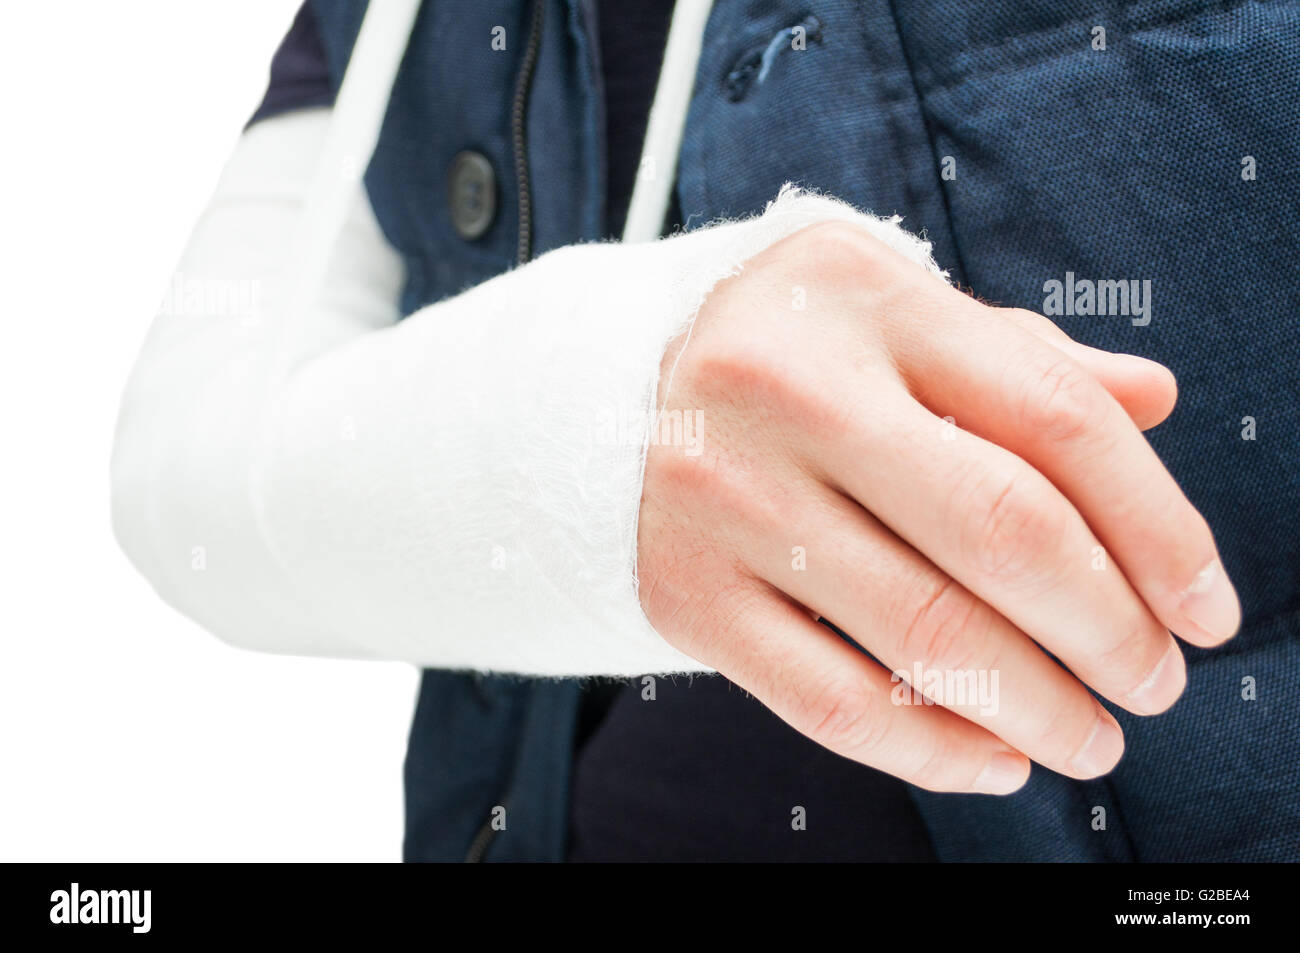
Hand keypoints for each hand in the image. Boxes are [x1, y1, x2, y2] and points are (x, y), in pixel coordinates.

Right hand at [636, 221, 1239, 792]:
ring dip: (1039, 708)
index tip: (1204, 606)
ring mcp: (728, 498)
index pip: (1056, 417)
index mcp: (867, 300)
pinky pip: (832, 702)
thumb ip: (1018, 357)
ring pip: (925, 635)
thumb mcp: (891, 313)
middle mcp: (791, 391)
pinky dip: (933, 750)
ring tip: (1091, 739)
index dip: (1159, 526)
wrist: (589, 398)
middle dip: (1111, 632)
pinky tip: (993, 761)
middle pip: (1004, 533)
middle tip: (1155, 685)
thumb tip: (1155, 403)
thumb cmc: (780, 353)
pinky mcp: (688, 595)